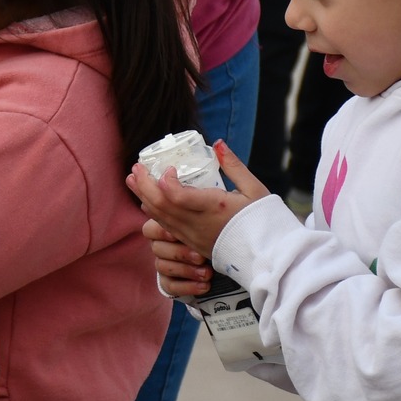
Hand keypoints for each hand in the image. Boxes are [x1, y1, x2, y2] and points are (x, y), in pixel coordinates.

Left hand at [124, 140, 268, 259]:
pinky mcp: (191, 243)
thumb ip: (234, 166)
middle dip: (144, 185)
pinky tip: (147, 200)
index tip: (167, 168)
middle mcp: (198, 224)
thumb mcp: (254, 189)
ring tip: (132, 179)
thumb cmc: (263, 220)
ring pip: (159, 217)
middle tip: (136, 166)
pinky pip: (165, 227)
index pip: (178, 197)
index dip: (166, 182)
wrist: (267, 256)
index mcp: (214, 208)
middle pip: (161, 206)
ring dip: (143, 197)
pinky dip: (153, 211)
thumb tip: (217, 143)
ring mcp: (192, 236)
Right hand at [146, 219, 213, 298]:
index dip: (160, 232)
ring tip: (207, 273)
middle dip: (180, 254)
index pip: (150, 230)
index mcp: (164, 230)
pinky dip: (188, 286)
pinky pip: (170, 286)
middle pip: (157, 249)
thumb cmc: (212, 238)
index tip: (176, 235)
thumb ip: (194, 222)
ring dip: (187, 271)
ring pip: (163, 267)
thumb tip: (188, 206)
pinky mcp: (169, 284)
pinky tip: (205, 286)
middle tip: (201, 258)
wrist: (221, 261)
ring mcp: (163, 266)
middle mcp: (160, 247)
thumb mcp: (204, 229)